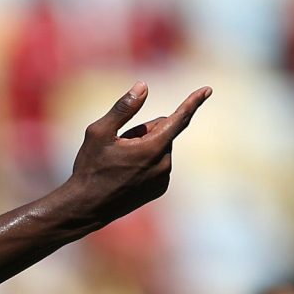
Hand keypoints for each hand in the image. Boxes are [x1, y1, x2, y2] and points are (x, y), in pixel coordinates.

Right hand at [66, 82, 212, 223]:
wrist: (85, 208)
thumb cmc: (90, 168)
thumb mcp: (99, 133)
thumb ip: (124, 108)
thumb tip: (143, 86)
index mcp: (152, 148)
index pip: (179, 118)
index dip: (193, 101)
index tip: (208, 89)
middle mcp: (164, 164)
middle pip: (163, 131)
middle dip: (145, 130)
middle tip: (118, 144)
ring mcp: (163, 179)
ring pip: (160, 148)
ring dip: (144, 147)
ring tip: (118, 162)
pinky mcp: (159, 188)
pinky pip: (158, 164)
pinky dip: (146, 162)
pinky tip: (124, 174)